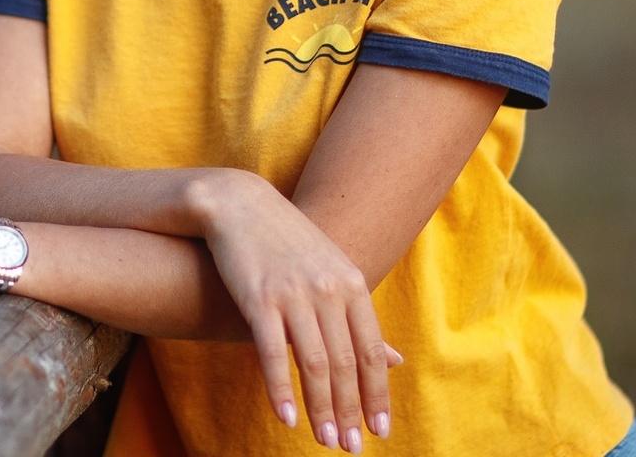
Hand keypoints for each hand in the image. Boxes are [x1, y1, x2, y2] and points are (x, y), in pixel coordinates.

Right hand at [192, 170, 401, 452]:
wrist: (238, 203)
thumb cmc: (287, 243)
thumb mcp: (333, 273)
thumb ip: (361, 319)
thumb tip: (397, 359)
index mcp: (352, 284)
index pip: (372, 352)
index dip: (377, 395)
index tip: (379, 431)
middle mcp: (328, 290)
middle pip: (346, 363)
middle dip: (350, 411)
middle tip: (350, 447)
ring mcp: (293, 293)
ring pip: (315, 363)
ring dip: (321, 408)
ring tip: (325, 440)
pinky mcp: (258, 298)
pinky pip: (272, 353)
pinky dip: (280, 389)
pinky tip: (286, 417)